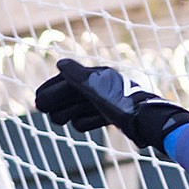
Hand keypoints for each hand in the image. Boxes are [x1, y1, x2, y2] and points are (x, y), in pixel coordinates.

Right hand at [33, 59, 188, 156]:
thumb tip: (60, 64)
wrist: (150, 124)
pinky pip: (96, 118)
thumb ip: (78, 77)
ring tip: (56, 119)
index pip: (69, 80)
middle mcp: (104, 87)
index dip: (52, 90)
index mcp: (98, 77)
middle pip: (74, 94)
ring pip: (83, 107)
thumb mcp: (97, 90)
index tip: (38, 100)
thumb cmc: (123, 106)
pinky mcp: (116, 116)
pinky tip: (78, 125)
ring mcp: (110, 102)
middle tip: (42, 109)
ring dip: (69, 112)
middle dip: (58, 101)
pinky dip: (87, 121)